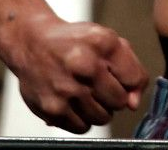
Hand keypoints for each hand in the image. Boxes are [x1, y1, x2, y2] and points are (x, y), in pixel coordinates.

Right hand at [1, 15, 148, 131]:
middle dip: (115, 96)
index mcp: (103, 43)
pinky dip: (82, 119)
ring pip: (102, 118)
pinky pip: (81, 127)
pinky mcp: (52, 109)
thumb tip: (134, 103)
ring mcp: (67, 89)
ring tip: (87, 93)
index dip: (132, 83)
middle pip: (119, 101)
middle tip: (102, 86)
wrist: (33, 43)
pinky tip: (75, 102)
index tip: (123, 81)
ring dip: (99, 109)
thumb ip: (129, 66)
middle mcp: (85, 65)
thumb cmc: (74, 42)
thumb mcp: (106, 39)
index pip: (134, 78)